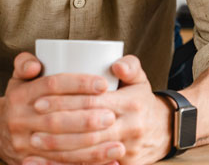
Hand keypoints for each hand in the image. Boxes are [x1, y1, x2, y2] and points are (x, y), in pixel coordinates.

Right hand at [0, 52, 118, 164]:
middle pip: (57, 119)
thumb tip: (35, 65)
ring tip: (117, 144)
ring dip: (90, 147)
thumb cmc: (23, 95)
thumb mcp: (20, 77)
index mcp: (22, 95)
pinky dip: (84, 164)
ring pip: (59, 147)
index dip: (79, 84)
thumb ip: (26, 62)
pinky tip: (107, 162)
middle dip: (86, 119)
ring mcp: (24, 144)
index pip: (53, 85)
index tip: (103, 84)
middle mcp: (20, 120)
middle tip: (112, 116)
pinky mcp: (31, 162)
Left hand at [21, 55, 171, 164]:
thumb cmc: (142, 101)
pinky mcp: (124, 164)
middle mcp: (130, 126)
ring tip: (34, 141)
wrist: (164, 130)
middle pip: (87, 128)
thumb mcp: (140, 79)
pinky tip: (48, 162)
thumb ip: (130, 65)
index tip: (41, 99)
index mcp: (132, 102)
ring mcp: (127, 148)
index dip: (66, 101)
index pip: (93, 102)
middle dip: (57, 125)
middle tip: (33, 120)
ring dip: (57, 148)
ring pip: (87, 150)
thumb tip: (116, 64)